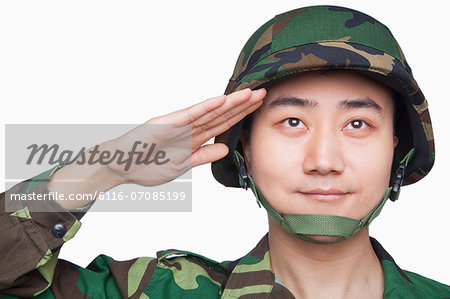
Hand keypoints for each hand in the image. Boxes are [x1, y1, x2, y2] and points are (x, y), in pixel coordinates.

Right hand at [101, 88, 265, 185]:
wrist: (122, 165)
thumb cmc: (148, 164)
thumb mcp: (183, 164)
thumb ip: (204, 155)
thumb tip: (225, 148)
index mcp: (194, 137)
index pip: (223, 124)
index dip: (241, 115)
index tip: (259, 107)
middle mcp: (189, 127)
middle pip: (221, 114)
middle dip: (242, 104)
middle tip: (263, 93)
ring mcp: (179, 123)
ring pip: (209, 111)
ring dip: (230, 102)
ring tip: (249, 93)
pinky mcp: (167, 123)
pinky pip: (190, 115)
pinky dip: (206, 107)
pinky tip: (222, 100)